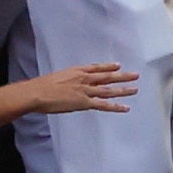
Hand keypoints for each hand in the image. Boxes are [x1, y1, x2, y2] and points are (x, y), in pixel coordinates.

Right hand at [24, 63, 139, 115]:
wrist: (36, 93)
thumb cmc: (41, 86)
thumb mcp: (57, 78)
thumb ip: (67, 81)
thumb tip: (70, 87)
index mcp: (76, 71)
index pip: (96, 68)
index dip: (108, 67)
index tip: (118, 65)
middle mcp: (84, 79)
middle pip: (107, 77)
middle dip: (122, 76)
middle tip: (135, 75)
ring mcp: (85, 90)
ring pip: (109, 90)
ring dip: (123, 90)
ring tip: (135, 89)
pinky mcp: (84, 102)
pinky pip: (103, 105)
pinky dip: (115, 106)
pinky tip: (125, 107)